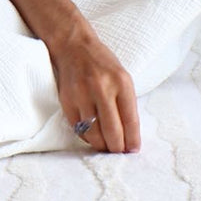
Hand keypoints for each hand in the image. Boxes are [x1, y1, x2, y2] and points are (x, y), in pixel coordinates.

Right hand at [48, 29, 140, 152]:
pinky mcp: (67, 101)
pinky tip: (93, 137)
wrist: (74, 47)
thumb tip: (130, 135)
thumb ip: (126, 103)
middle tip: (119, 153)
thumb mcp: (122, 77)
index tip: (133, 150)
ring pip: (94, 133)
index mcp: (122, 82)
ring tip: (107, 147)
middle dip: (117, 148)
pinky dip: (87, 137)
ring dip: (102, 146)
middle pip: (112, 131)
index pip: (130, 120)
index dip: (133, 139)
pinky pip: (78, 128)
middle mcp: (102, 88)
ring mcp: (82, 95)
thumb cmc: (102, 64)